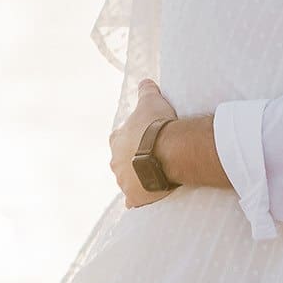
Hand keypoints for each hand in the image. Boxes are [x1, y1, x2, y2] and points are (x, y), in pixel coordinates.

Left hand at [108, 79, 177, 208]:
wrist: (167, 151)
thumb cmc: (157, 125)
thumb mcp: (151, 101)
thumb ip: (146, 91)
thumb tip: (145, 81)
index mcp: (116, 140)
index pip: (119, 139)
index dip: (132, 139)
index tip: (143, 139)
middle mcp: (115, 162)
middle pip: (122, 162)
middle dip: (133, 161)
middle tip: (151, 158)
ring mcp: (123, 181)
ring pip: (127, 181)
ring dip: (137, 179)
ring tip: (155, 175)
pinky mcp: (134, 197)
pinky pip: (134, 201)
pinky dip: (139, 199)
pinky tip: (147, 197)